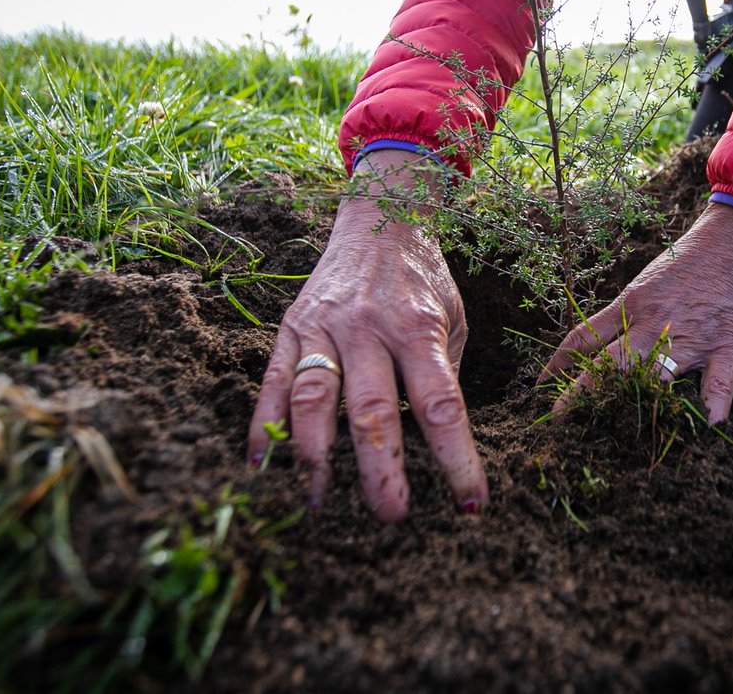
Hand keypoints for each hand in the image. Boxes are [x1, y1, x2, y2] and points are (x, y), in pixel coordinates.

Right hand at [246, 151, 486, 520]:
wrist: (379, 216)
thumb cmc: (424, 278)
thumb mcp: (454, 317)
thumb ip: (445, 373)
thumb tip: (437, 439)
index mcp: (419, 328)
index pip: (442, 404)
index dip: (456, 457)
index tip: (470, 503)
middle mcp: (368, 329)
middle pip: (372, 411)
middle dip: (382, 471)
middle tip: (392, 516)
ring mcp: (324, 328)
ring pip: (313, 399)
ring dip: (315, 456)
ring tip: (320, 501)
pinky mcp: (290, 327)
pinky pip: (271, 380)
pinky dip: (262, 424)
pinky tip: (261, 465)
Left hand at [542, 202, 732, 421]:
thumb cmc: (697, 253)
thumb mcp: (651, 280)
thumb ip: (631, 312)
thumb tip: (607, 341)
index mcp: (632, 305)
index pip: (583, 338)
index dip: (557, 364)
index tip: (540, 386)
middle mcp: (654, 324)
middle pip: (607, 366)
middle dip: (580, 397)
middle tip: (559, 424)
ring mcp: (691, 336)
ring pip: (656, 378)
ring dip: (639, 409)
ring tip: (623, 440)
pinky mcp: (728, 343)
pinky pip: (719, 382)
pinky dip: (714, 405)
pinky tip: (708, 425)